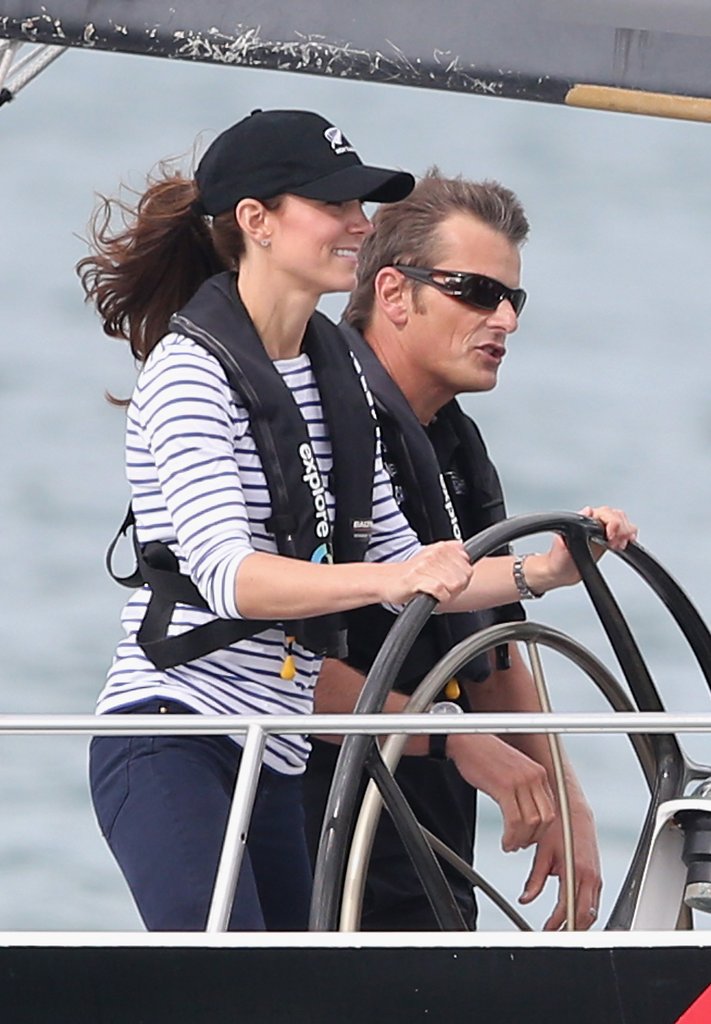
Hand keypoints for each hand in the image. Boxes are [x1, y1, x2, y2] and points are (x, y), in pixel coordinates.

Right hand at [380, 540, 472, 605]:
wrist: (387, 580)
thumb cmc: (412, 574)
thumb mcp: (435, 559)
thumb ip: (453, 558)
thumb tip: (469, 562)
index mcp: (442, 547)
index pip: (468, 565)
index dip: (463, 579)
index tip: (452, 582)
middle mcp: (435, 553)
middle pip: (463, 577)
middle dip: (457, 589)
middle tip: (444, 590)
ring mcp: (426, 564)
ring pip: (454, 584)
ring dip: (448, 594)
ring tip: (437, 593)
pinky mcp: (417, 578)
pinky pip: (441, 591)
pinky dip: (440, 598)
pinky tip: (432, 596)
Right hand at [447, 733, 555, 851]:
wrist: (466, 741)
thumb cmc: (484, 754)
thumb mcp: (513, 769)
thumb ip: (524, 787)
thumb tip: (527, 811)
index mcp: (538, 772)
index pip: (551, 809)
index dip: (541, 828)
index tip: (529, 835)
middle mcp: (533, 775)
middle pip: (545, 818)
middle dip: (533, 837)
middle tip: (520, 843)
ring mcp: (520, 781)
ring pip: (531, 822)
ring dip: (521, 839)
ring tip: (510, 844)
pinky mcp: (505, 787)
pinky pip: (514, 820)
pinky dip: (511, 836)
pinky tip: (505, 840)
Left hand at [519, 798, 601, 930]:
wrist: (574, 810)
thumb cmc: (559, 826)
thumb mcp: (542, 852)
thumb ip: (534, 879)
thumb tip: (526, 898)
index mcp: (577, 870)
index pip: (568, 907)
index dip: (557, 923)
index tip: (547, 930)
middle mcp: (591, 876)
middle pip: (584, 915)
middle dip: (570, 928)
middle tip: (555, 935)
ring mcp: (597, 876)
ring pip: (592, 911)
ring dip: (578, 922)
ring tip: (562, 929)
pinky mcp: (597, 875)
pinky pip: (594, 900)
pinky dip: (584, 911)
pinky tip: (572, 914)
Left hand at [527, 505, 637, 591]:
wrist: (561, 573)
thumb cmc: (558, 560)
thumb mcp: (561, 547)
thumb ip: (574, 528)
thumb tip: (584, 511)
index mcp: (583, 521)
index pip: (604, 513)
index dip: (613, 523)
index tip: (611, 536)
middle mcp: (593, 523)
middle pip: (616, 515)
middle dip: (621, 528)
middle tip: (617, 543)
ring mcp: (601, 531)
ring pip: (622, 521)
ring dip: (626, 531)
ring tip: (620, 544)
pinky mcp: (607, 540)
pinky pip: (623, 531)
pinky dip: (629, 535)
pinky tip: (626, 542)